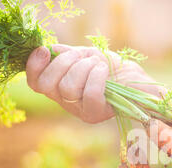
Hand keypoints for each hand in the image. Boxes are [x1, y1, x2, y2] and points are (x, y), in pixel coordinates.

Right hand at [26, 44, 152, 122]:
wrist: (137, 80)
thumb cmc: (111, 67)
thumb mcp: (86, 55)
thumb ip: (66, 54)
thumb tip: (51, 50)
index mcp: (59, 87)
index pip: (35, 83)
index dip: (34, 66)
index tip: (45, 49)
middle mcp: (67, 102)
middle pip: (48, 85)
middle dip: (63, 63)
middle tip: (82, 55)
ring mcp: (81, 110)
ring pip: (68, 88)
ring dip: (83, 68)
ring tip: (97, 63)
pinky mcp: (97, 114)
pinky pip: (90, 95)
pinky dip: (96, 77)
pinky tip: (104, 69)